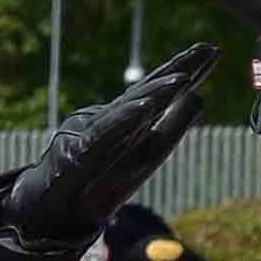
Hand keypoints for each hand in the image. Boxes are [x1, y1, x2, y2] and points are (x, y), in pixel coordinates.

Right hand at [4, 41, 218, 249]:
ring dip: (155, 94)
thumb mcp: (142, 156)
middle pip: (147, 92)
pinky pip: (103, 137)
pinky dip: (123, 122)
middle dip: (177, 71)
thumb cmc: (94, 182)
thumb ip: (170, 128)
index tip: (212, 51)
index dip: (186, 71)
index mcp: (127, 121)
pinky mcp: (76, 155)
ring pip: (126, 110)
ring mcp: (91, 134)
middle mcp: (109, 120)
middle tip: (207, 50)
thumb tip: (200, 97)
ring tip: (182, 79)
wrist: (48, 210)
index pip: (159, 91)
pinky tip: (144, 111)